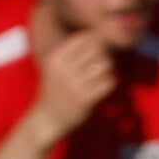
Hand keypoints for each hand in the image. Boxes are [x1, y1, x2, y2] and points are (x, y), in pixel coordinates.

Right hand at [34, 30, 118, 145]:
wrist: (47, 119)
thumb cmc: (55, 91)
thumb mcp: (56, 68)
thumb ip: (73, 54)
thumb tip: (100, 38)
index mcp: (56, 58)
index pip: (83, 38)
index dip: (95, 40)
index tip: (98, 49)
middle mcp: (64, 69)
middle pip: (96, 49)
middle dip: (103, 54)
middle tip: (102, 64)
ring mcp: (75, 84)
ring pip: (104, 65)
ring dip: (108, 68)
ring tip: (103, 74)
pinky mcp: (85, 99)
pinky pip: (108, 82)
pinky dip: (111, 82)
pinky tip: (105, 86)